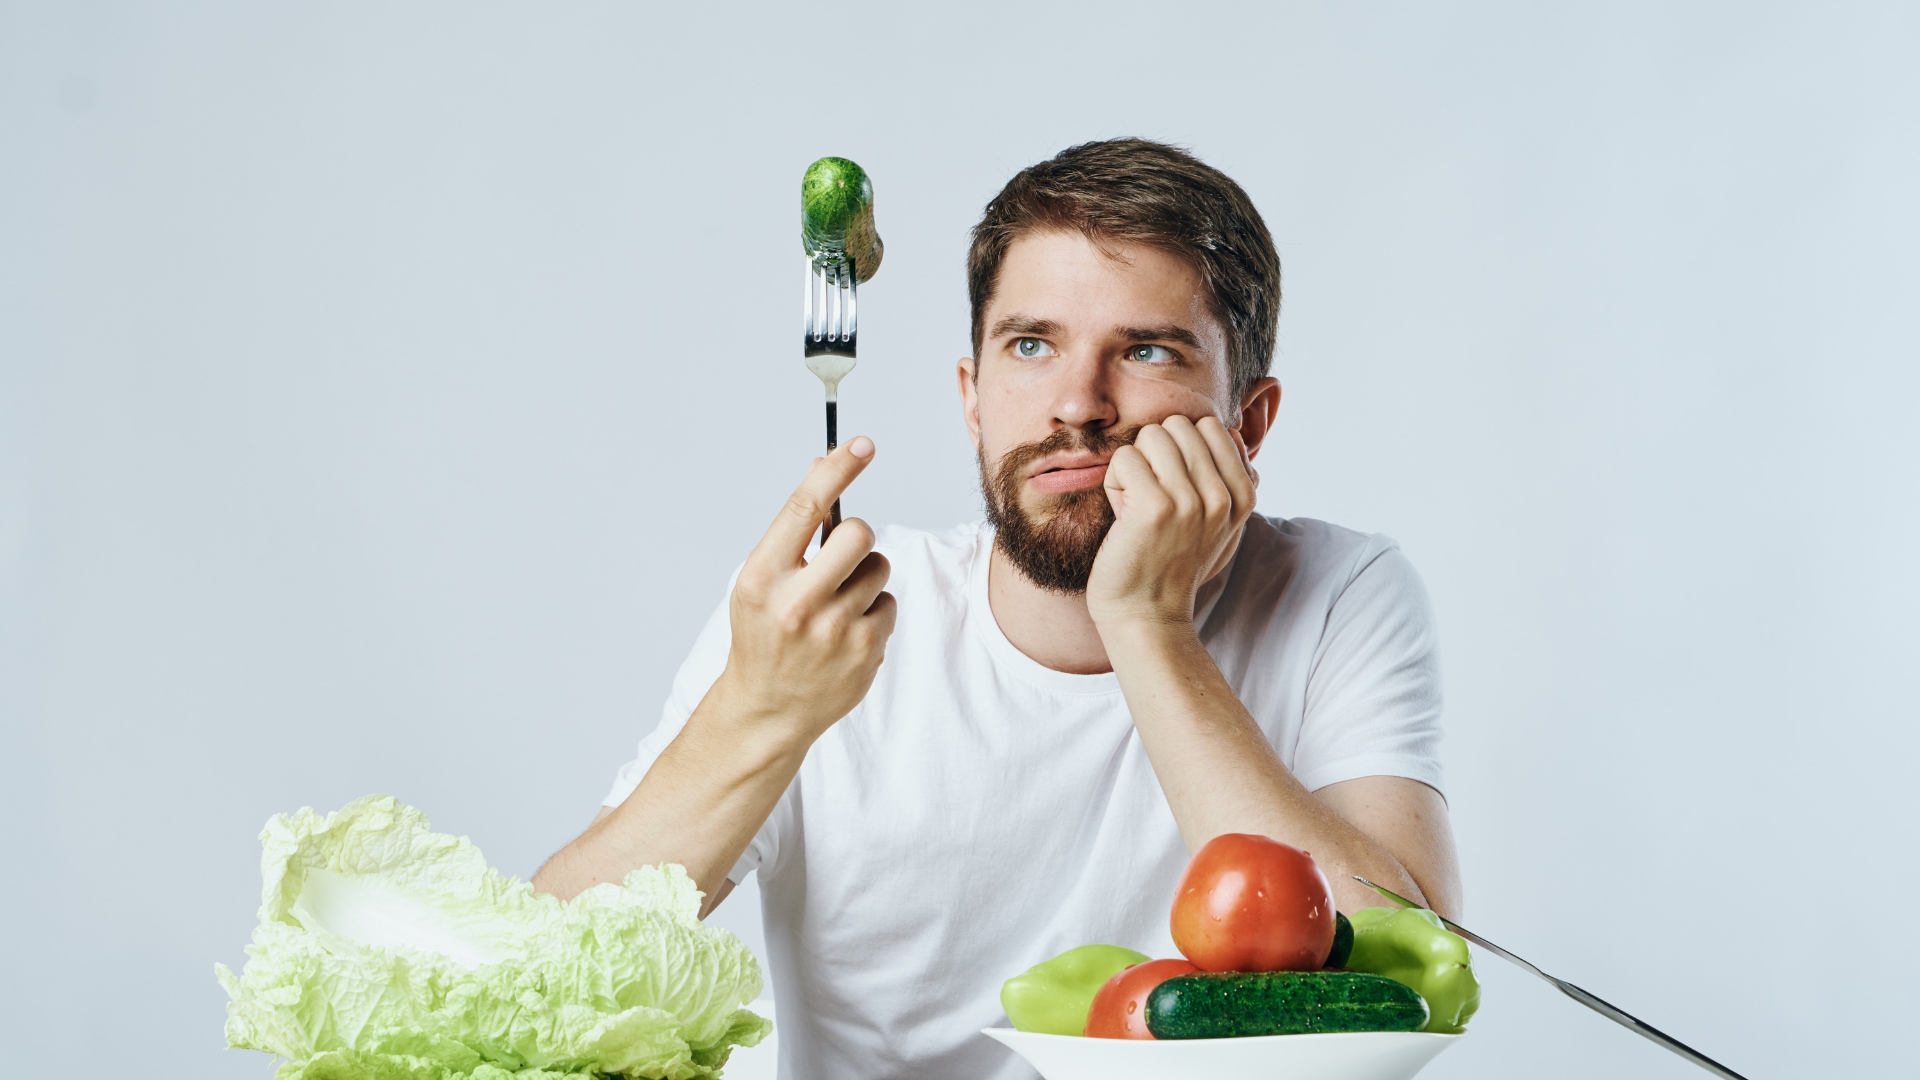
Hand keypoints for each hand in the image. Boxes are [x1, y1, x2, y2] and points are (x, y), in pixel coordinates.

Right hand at [712, 436, 897, 742]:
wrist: (767, 707)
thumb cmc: (764, 634)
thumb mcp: (761, 581)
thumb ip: (792, 530)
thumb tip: (823, 466)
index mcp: (762, 577)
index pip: (803, 508)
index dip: (837, 470)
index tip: (862, 444)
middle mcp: (796, 603)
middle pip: (857, 534)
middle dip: (856, 536)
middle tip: (842, 555)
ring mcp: (834, 630)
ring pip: (879, 567)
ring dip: (865, 576)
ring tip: (836, 603)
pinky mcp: (865, 650)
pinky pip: (889, 603)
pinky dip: (873, 610)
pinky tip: (847, 632)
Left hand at [1085, 415, 1256, 630]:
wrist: (1147, 615)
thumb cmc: (1173, 565)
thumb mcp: (1220, 525)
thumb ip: (1232, 478)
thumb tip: (1231, 430)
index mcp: (1243, 495)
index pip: (1209, 425)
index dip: (1180, 448)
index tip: (1174, 489)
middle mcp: (1222, 496)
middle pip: (1178, 425)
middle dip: (1156, 454)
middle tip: (1151, 497)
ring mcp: (1191, 501)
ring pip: (1151, 435)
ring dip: (1134, 467)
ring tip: (1137, 506)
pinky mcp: (1155, 508)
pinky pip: (1125, 457)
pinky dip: (1115, 482)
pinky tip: (1122, 516)